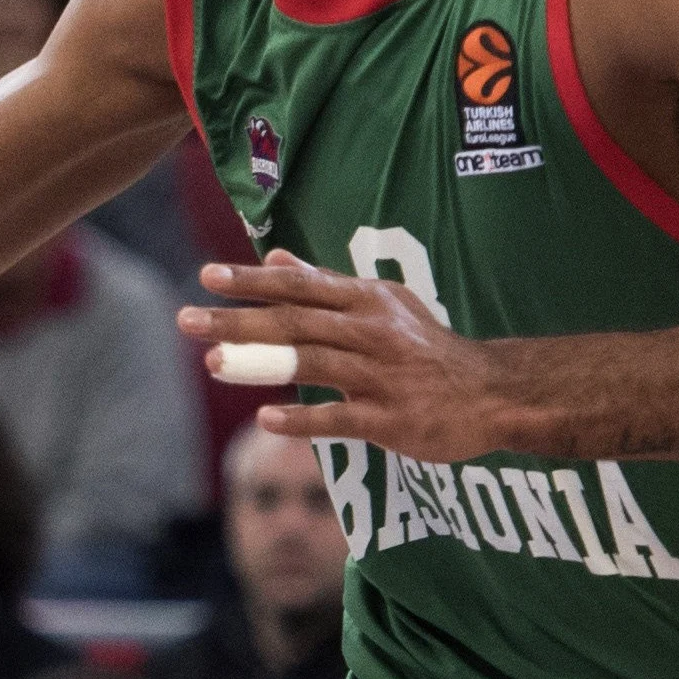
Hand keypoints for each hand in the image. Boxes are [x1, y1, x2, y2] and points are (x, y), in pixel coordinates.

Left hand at [182, 251, 508, 462]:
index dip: (254, 281)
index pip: (302, 286)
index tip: (207, 276)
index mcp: (368, 301)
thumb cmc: (425, 348)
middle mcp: (372, 332)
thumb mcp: (382, 305)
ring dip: (261, 364)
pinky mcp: (390, 418)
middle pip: (296, 323)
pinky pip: (340, 417)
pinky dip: (303, 419)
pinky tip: (265, 420)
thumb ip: (326, 286)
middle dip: (239, 320)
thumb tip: (277, 258)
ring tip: (213, 363)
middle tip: (187, 319)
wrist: (491, 392)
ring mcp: (382, 375)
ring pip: (313, 364)